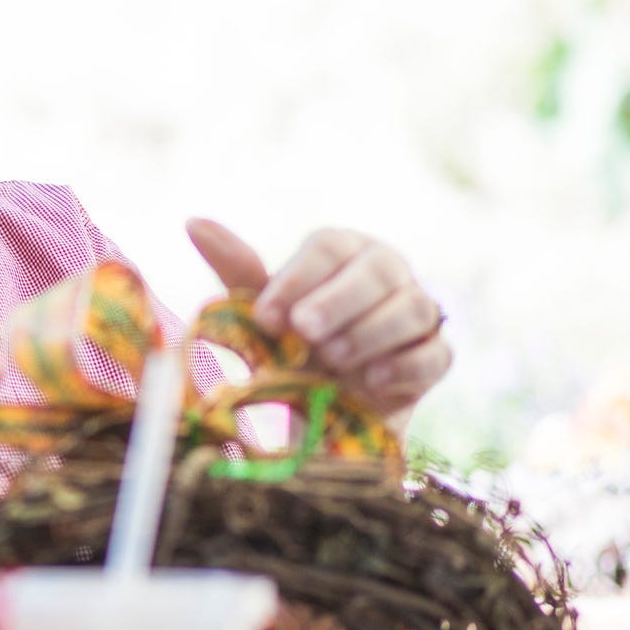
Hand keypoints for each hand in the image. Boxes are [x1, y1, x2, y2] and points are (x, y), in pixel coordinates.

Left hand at [186, 219, 450, 432]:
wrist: (327, 408)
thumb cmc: (292, 346)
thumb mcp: (263, 312)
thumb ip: (237, 268)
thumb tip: (193, 221)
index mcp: (344, 252)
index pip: (329, 247)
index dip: (298, 279)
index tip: (266, 318)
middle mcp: (387, 273)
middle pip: (378, 270)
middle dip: (339, 301)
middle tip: (305, 332)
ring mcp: (418, 313)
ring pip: (412, 308)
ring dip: (369, 333)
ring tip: (334, 359)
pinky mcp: (435, 358)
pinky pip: (436, 354)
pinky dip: (405, 365)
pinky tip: (372, 379)